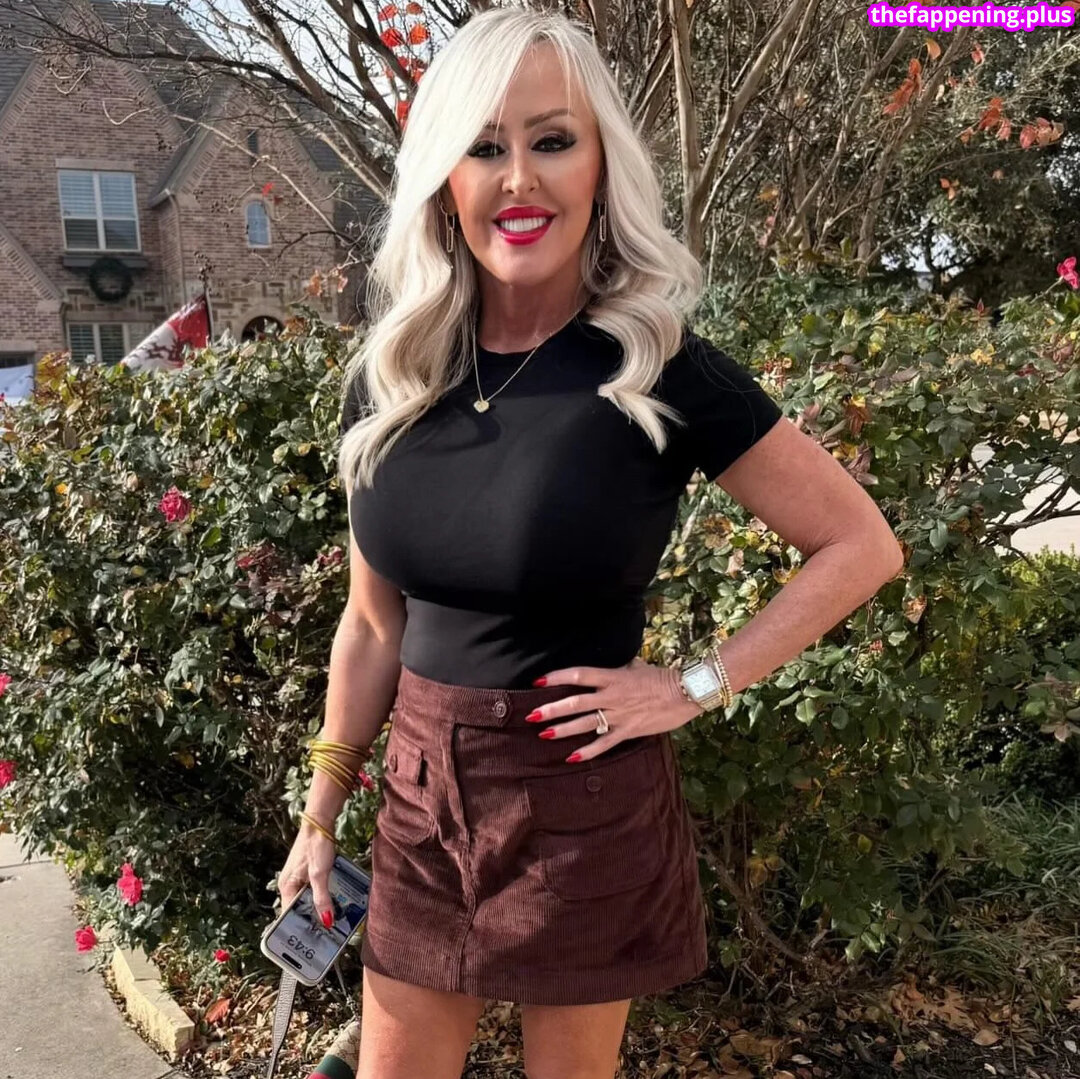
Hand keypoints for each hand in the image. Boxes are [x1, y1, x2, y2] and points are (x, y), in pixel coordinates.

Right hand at [276, 822, 336, 928]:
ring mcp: (299, 878)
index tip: (309, 943)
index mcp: (287, 887)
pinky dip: (323, 896)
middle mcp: (290, 884)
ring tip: (333, 921)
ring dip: (318, 908)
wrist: (320, 822)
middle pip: (299, 909)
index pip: (288, 916)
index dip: (298, 929)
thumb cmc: (316, 846)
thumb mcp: (320, 874)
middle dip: (311, 920)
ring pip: (308, 899)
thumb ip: (322, 898)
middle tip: (326, 935)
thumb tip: (326, 922)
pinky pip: (314, 890)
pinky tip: (335, 901)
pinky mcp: (309, 872)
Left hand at [528, 657, 702, 762]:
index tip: (538, 681)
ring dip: (563, 729)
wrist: (686, 693)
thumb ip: (618, 669)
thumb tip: (610, 666)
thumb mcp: (636, 667)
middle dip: (552, 709)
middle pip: (576, 702)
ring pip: (586, 723)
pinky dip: (588, 751)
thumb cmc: (662, 677)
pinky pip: (604, 743)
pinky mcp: (628, 731)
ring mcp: (619, 715)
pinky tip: (571, 757)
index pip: (579, 674)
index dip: (557, 677)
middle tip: (531, 715)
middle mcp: (612, 696)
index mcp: (613, 677)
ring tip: (543, 734)